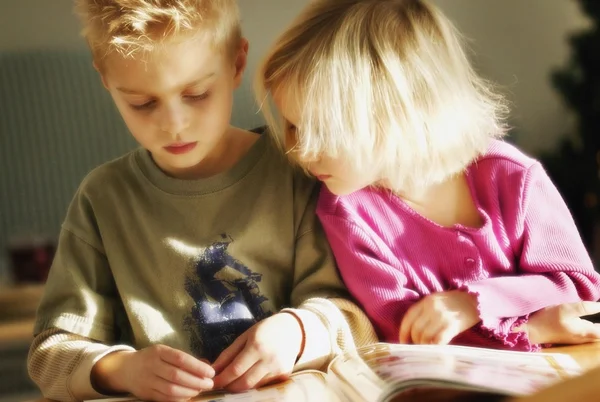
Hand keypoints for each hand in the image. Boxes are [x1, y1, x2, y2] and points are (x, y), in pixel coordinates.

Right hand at [91, 345, 214, 400]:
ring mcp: (147, 381)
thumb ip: (184, 359)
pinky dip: (179, 399)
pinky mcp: (146, 394)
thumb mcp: (165, 352)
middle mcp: (152, 365)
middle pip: (177, 376)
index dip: (198, 367)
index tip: (211, 372)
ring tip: (200, 390)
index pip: (181, 359)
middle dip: (196, 382)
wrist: (125, 369)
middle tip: (209, 384)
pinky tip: (189, 396)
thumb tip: (206, 366)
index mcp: (159, 351)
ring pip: (171, 389)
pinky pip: (165, 399)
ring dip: (189, 392)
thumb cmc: (152, 358)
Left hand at [212, 312, 302, 392]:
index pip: (235, 369)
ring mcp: (278, 369)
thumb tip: (213, 369)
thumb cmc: (265, 330)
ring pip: (254, 386)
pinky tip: (249, 376)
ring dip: (240, 386)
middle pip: (244, 383)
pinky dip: (253, 384)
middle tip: (221, 384)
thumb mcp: (245, 336)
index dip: (222, 379)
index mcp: (257, 346)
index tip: (212, 382)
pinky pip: (264, 385)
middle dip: (229, 386)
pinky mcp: (284, 375)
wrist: (292, 329)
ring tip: (233, 380)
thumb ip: (228, 353)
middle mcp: (269, 360)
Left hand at [399, 290, 479, 344]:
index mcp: (426, 301)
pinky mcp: (453, 326)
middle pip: (416, 329)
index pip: (408, 318)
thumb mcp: (436, 301)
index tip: (403, 341)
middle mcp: (432, 308)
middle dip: (415, 341)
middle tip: (418, 346)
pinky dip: (435, 347)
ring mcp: (442, 317)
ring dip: (425, 345)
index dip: (403, 332)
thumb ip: (424, 312)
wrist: (475, 300)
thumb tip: (413, 331)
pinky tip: (436, 349)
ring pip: (425, 336)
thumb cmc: (454, 303)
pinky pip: (439, 340)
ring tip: (428, 347)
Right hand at [514, 301, 599, 344]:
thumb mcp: (566, 309)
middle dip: (599, 326)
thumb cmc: (548, 320)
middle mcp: (586, 338)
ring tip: (593, 315)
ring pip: (595, 333)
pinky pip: (588, 333)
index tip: (598, 310)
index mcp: (588, 332)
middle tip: (596, 311)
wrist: (530, 331)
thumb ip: (586, 307)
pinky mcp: (572, 337)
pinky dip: (591, 327)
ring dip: (596, 326)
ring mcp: (579, 339)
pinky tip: (585, 320)